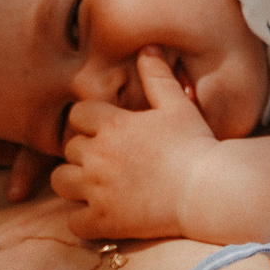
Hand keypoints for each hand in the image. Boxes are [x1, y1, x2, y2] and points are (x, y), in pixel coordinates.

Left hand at [51, 48, 219, 239]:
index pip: (77, 115)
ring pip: (60, 182)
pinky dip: (83, 219)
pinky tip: (100, 214)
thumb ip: (157, 76)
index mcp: (112, 125)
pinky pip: (73, 222)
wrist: (208, 189)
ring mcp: (97, 190)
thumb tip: (147, 48)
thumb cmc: (195, 144)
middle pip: (68, 148)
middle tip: (104, 158)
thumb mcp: (177, 104)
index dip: (88, 120)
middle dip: (83, 151)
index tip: (104, 129)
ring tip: (93, 184)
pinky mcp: (104, 220)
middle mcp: (97, 156)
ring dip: (73, 182)